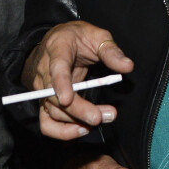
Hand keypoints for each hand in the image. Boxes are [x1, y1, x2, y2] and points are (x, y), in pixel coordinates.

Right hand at [22, 21, 133, 139]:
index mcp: (57, 48)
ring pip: (53, 112)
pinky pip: (47, 124)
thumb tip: (127, 66)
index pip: (56, 68)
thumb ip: (111, 51)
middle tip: (103, 116)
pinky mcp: (44, 102)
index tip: (68, 99)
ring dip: (77, 121)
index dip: (60, 84)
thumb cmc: (77, 37)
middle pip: (55, 97)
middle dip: (79, 110)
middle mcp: (44, 71)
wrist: (56, 41)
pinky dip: (63, 132)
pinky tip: (83, 129)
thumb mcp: (96, 35)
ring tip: (104, 117)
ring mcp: (41, 89)